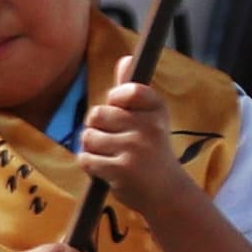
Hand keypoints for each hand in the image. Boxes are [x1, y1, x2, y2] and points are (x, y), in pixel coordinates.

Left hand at [78, 76, 195, 217]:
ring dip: (93, 148)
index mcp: (157, 110)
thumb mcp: (149, 119)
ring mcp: (135, 148)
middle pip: (97, 114)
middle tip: (116, 141)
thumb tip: (125, 58)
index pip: (127, 90)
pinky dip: (91, 165)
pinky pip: (86, 158)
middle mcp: (149, 127)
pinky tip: (108, 171)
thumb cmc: (152, 151)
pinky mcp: (121, 169)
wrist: (166, 193)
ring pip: (88, 137)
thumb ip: (132, 91)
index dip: (115, 100)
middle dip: (97, 128)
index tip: (123, 113)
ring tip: (113, 157)